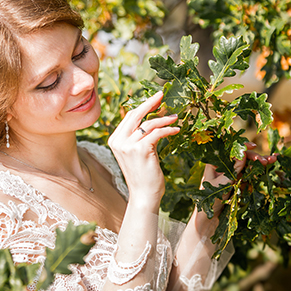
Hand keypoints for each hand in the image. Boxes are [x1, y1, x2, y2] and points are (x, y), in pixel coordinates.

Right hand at [108, 91, 180, 207]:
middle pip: (135, 114)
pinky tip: (176, 130)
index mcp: (115, 139)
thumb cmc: (143, 175)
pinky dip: (168, 129)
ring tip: (175, 118)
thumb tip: (153, 120)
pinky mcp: (140, 150)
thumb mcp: (137, 153)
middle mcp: (118, 141)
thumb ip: (139, 137)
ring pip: (148, 123)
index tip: (156, 99)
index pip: (129, 117)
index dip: (143, 106)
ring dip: (164, 118)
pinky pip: (156, 133)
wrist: (143, 195)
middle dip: (150, 102)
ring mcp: (128, 145)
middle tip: (162, 94)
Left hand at [200, 142, 277, 219]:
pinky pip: (248, 175)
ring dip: (258, 162)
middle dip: (253, 156)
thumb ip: (233, 169)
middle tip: (266, 160)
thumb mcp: (222, 182)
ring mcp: (231, 174)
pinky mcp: (237, 183)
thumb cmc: (210, 198)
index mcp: (214, 163)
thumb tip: (243, 153)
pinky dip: (257, 171)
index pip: (228, 150)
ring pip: (246, 165)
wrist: (209, 218)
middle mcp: (223, 167)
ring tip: (271, 161)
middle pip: (240, 157)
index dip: (241, 146)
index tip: (253, 147)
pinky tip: (266, 167)